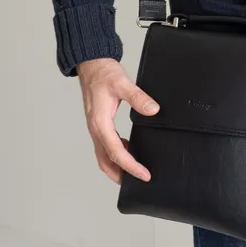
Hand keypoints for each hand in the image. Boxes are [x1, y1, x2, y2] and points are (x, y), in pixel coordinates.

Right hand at [76, 57, 159, 183]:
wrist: (91, 64)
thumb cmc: (103, 73)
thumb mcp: (122, 83)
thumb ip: (138, 97)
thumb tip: (153, 110)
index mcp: (100, 123)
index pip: (116, 153)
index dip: (131, 166)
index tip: (144, 175)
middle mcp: (95, 128)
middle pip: (106, 161)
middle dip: (121, 175)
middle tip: (138, 182)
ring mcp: (95, 127)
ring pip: (103, 155)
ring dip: (116, 167)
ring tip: (133, 173)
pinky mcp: (98, 123)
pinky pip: (105, 145)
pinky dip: (116, 154)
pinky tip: (129, 150)